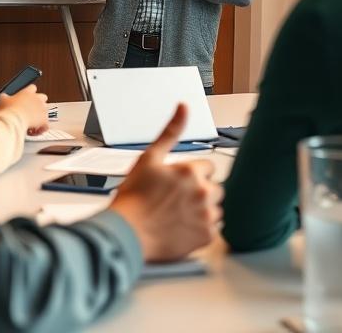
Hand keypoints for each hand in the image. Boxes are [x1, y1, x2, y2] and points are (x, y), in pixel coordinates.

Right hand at [0, 84, 49, 134]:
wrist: (14, 121)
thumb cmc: (8, 110)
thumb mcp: (3, 100)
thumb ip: (5, 97)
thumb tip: (3, 97)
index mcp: (28, 92)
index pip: (32, 88)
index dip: (29, 93)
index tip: (25, 98)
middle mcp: (37, 99)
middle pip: (43, 97)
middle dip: (38, 103)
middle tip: (29, 110)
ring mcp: (42, 109)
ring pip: (45, 111)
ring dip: (39, 116)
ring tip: (29, 123)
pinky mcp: (44, 120)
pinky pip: (45, 125)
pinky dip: (40, 129)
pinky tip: (32, 131)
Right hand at [108, 104, 221, 262]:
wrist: (126, 232)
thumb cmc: (134, 197)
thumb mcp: (149, 157)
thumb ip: (171, 131)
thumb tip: (184, 107)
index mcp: (192, 171)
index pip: (208, 168)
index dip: (192, 175)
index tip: (179, 184)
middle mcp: (203, 192)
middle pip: (215, 188)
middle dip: (200, 192)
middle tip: (177, 200)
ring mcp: (206, 215)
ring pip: (215, 208)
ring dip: (203, 210)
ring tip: (179, 215)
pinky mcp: (206, 235)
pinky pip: (214, 229)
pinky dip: (202, 229)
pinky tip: (183, 227)